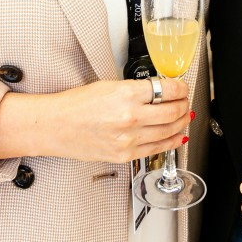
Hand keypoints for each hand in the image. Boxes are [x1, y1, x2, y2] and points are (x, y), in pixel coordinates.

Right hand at [0, 77, 190, 164]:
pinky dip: (171, 142)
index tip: (182, 87)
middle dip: (184, 105)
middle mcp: (130, 117)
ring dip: (181, 123)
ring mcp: (128, 139)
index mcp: (126, 94)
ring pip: (168, 131)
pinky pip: (156, 149)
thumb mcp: (108, 86)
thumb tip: (159, 91)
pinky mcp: (124, 155)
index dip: (181, 87)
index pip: (167, 89)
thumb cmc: (76, 105)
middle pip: (172, 111)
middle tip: (185, 101)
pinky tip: (178, 137)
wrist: (56, 126)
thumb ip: (136, 90)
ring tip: (184, 117)